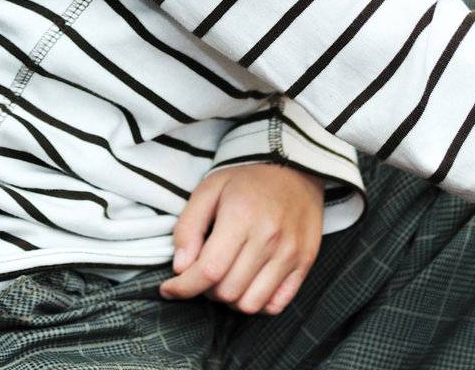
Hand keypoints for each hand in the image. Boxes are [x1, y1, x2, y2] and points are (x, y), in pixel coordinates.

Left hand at [160, 162, 323, 315]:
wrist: (295, 168)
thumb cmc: (247, 181)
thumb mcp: (209, 189)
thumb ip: (188, 226)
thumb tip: (180, 266)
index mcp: (241, 215)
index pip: (209, 270)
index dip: (184, 287)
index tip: (169, 289)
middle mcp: (268, 238)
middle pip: (227, 291)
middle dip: (206, 290)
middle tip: (203, 273)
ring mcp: (289, 253)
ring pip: (250, 304)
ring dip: (230, 299)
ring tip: (225, 278)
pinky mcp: (304, 263)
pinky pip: (275, 305)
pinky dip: (256, 304)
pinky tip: (248, 284)